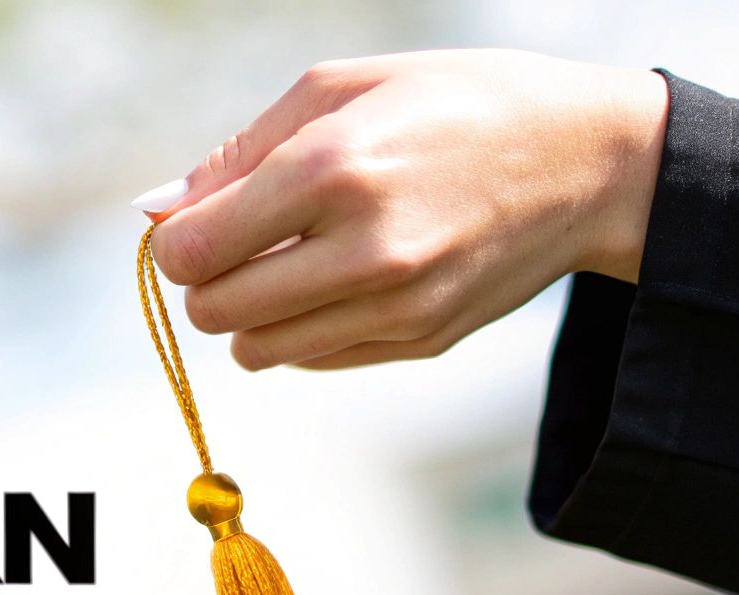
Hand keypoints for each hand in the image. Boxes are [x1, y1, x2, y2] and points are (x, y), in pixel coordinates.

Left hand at [137, 49, 668, 369]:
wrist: (583, 161)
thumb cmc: (450, 104)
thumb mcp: (339, 89)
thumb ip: (235, 154)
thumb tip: (155, 212)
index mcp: (332, 170)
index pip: (194, 251)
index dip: (177, 242)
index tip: (198, 221)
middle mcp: (364, 249)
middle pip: (216, 312)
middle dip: (207, 283)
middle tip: (237, 246)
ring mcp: (397, 307)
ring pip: (257, 352)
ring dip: (250, 315)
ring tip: (288, 263)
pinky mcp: (421, 342)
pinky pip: (313, 360)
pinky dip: (302, 330)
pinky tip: (337, 282)